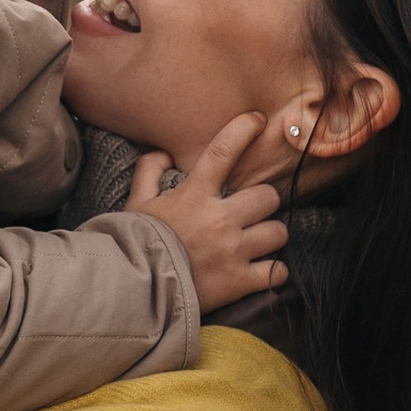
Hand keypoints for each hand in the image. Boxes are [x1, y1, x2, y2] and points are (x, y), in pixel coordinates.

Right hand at [126, 114, 289, 312]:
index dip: (244, 129)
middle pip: (268, 196)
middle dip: (263, 203)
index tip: (258, 120)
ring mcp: (232, 252)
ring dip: (270, 236)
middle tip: (251, 212)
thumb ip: (148, 172)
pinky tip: (263, 270)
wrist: (132, 291)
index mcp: (194, 196)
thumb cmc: (134, 244)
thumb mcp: (135, 203)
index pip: (223, 151)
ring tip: (257, 242)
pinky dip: (274, 271)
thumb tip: (164, 152)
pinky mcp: (239, 282)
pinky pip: (277, 271)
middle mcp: (219, 220)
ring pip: (278, 232)